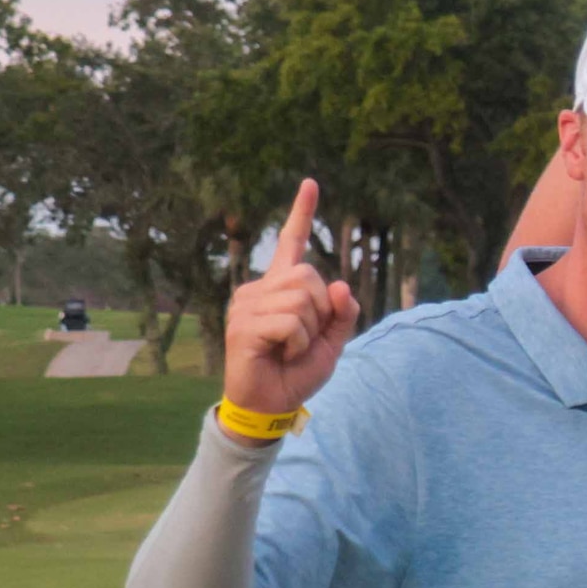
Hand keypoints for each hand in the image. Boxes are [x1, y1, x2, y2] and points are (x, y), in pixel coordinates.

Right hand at [221, 179, 359, 420]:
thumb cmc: (296, 372)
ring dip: (310, 331)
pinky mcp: (244, 325)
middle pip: (310, 277)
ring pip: (303, 299)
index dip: (302, 214)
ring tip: (289, 348)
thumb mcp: (331, 343)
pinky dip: (298, 343)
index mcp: (279, 289)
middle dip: (322, 311)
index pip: (292, 244)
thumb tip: (342, 285)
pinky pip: (292, 323)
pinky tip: (280, 354)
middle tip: (304, 338)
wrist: (270, 404)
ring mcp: (247, 305)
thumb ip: (342, 315)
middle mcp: (259, 289)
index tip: (311, 183)